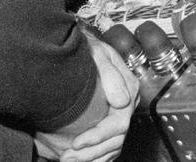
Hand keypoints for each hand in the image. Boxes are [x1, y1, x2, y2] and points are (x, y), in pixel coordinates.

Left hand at [63, 35, 138, 161]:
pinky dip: (94, 157)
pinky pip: (108, 147)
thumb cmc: (88, 47)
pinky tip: (79, 159)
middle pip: (115, 140)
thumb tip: (122, 101)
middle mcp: (126, 105)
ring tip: (68, 160)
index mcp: (128, 89)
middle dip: (91, 153)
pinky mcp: (110, 121)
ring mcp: (119, 114)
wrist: (81, 46)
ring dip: (91, 158)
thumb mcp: (98, 52)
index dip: (97, 136)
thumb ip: (110, 74)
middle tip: (67, 158)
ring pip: (112, 147)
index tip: (76, 142)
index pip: (118, 124)